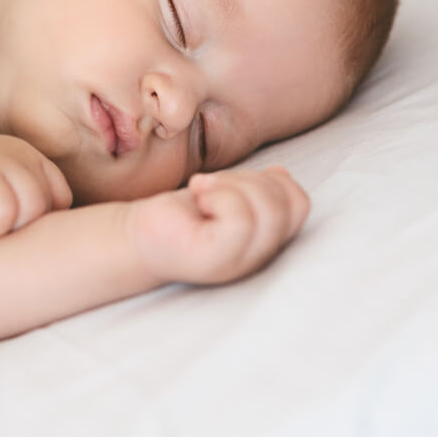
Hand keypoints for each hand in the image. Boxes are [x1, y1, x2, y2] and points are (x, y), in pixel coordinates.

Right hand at [0, 134, 72, 235]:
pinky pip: (2, 214)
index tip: (7, 218)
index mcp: (32, 160)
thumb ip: (34, 206)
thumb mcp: (7, 193)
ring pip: (29, 211)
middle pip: (46, 208)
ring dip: (1, 226)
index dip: (37, 220)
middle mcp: (21, 154)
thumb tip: (63, 243)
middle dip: (18, 225)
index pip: (61, 200)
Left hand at [126, 166, 309, 284]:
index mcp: (266, 239)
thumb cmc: (181, 213)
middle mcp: (258, 256)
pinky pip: (240, 220)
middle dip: (252, 178)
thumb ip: (256, 188)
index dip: (274, 180)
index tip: (236, 180)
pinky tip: (197, 198)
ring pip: (268, 210)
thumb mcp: (226, 193)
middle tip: (213, 184)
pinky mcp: (216, 261)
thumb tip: (281, 174)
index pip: (300, 204)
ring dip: (232, 184)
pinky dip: (219, 196)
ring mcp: (240, 262)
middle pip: (290, 204)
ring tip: (202, 191)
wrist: (137, 234)